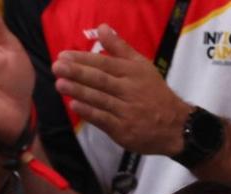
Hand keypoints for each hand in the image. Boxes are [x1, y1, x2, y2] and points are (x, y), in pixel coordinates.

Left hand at [52, 24, 191, 155]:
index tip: (64, 55)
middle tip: (57, 67)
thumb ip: (120, 48)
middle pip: (101, 79)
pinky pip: (104, 119)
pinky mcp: (123, 130)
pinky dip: (89, 112)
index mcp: (132, 72)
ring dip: (79, 91)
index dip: (83, 59)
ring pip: (100, 99)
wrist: (174, 125)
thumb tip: (102, 27)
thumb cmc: (154, 93)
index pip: (104, 63)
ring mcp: (126, 111)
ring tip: (59, 84)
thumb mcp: (141, 66)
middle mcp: (129, 90)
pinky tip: (74, 105)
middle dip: (78, 72)